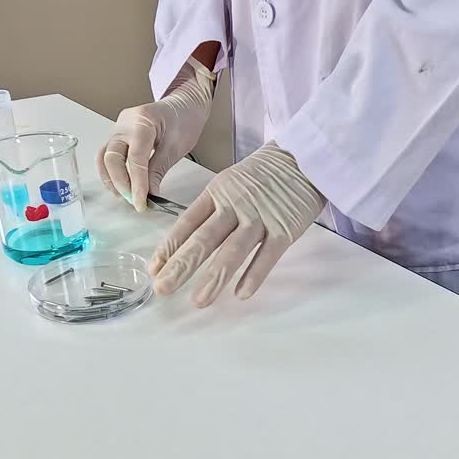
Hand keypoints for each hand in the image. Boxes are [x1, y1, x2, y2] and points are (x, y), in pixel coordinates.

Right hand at [97, 57, 215, 211]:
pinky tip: (122, 187)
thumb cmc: (183, 120)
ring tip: (128, 197)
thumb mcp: (176, 147)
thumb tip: (148, 195)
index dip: (136, 183)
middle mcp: (124, 123)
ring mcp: (117, 129)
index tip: (140, 202)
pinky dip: (112, 174)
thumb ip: (158, 171)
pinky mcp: (116, 137)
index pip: (135, 158)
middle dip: (121, 184)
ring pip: (104, 159)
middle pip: (112, 158)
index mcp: (142, 120)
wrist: (183, 106)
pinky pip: (107, 157)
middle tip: (135, 202)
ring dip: (112, 181)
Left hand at [150, 142, 325, 306]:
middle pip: (204, 239)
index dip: (169, 247)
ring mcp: (260, 218)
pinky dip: (253, 275)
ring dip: (214, 278)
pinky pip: (267, 256)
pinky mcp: (284, 229)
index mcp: (217, 193)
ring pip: (232, 251)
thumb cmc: (264, 175)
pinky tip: (241, 294)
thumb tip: (185, 241)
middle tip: (163, 288)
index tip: (154, 269)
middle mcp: (235, 206)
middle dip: (181, 266)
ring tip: (199, 301)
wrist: (303, 157)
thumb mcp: (230, 182)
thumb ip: (211, 209)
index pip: (187, 223)